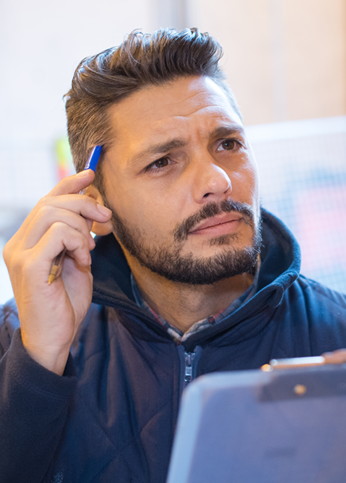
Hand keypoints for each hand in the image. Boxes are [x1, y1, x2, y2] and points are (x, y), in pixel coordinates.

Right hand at [2, 170, 111, 374]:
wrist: (56, 337)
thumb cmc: (66, 302)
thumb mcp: (76, 261)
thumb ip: (78, 236)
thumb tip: (92, 207)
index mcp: (28, 240)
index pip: (46, 200)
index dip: (68, 184)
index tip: (90, 175)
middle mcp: (18, 243)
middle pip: (51, 202)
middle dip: (84, 204)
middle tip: (105, 221)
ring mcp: (20, 254)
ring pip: (54, 214)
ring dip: (81, 228)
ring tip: (88, 251)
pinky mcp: (29, 266)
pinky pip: (57, 234)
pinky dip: (77, 242)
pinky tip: (82, 260)